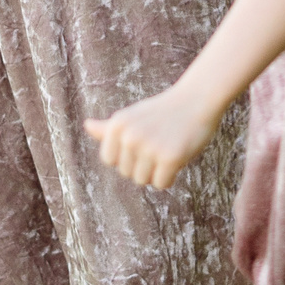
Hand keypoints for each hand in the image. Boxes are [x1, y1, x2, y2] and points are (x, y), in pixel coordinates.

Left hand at [85, 85, 220, 189]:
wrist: (196, 100)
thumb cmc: (163, 111)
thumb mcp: (133, 115)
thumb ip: (109, 128)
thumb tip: (87, 125)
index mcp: (117, 124)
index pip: (109, 161)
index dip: (126, 156)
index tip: (141, 141)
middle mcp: (129, 136)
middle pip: (127, 173)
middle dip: (143, 165)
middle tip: (159, 142)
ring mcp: (149, 146)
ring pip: (143, 181)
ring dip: (156, 172)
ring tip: (167, 148)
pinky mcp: (170, 157)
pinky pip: (161, 184)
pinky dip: (170, 177)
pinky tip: (177, 157)